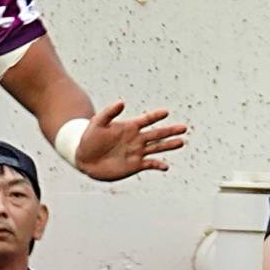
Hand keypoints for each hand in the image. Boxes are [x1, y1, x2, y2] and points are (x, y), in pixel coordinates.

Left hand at [70, 102, 187, 182]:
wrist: (85, 159)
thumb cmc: (90, 138)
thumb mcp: (97, 123)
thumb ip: (109, 113)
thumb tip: (121, 102)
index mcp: (130, 126)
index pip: (146, 120)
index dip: (155, 116)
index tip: (165, 112)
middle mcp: (137, 138)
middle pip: (157, 134)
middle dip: (170, 131)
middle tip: (184, 128)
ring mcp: (137, 152)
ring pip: (157, 148)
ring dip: (169, 145)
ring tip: (181, 142)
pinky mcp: (135, 165)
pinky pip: (149, 164)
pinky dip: (157, 166)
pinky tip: (165, 167)